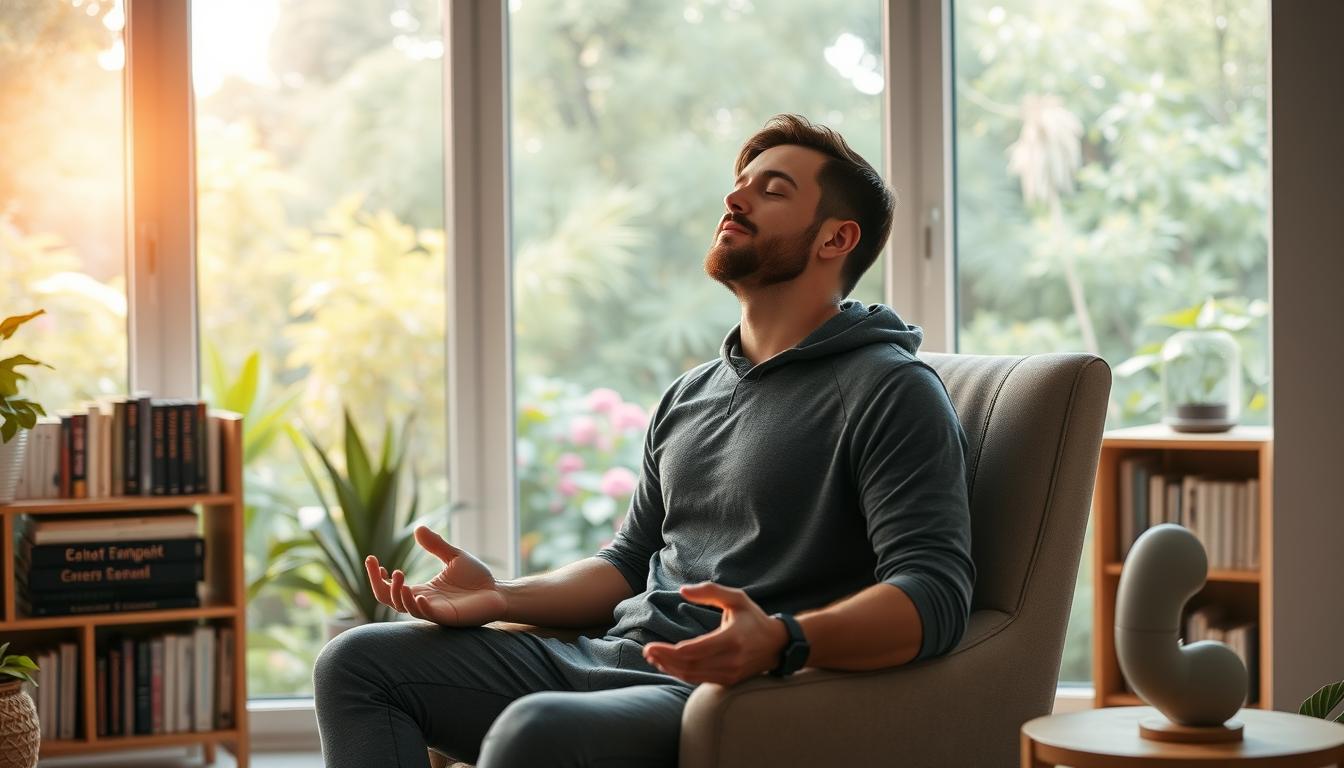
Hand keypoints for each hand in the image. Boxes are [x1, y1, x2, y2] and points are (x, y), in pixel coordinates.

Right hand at [365, 525, 507, 626]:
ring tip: (398, 576)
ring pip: (405, 608)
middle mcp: (423, 602)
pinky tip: (417, 595)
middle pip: (389, 599)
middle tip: (381, 567)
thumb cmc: (477, 579)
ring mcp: (434, 611)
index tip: (371, 559)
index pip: (390, 587)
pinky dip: (419, 606)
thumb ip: (436, 545)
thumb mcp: (454, 557)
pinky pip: (428, 614)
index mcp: (421, 590)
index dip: (376, 576)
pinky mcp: (448, 617)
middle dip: (379, 585)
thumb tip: (418, 529)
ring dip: (398, 593)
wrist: (499, 592)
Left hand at [641, 582, 788, 684]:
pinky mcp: (728, 682)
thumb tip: (682, 590)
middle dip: (665, 660)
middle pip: (689, 665)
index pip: (695, 650)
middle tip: (646, 652)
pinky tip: (669, 665)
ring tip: (653, 658)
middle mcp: (731, 660)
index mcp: (732, 639)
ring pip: (693, 676)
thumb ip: (709, 592)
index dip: (670, 651)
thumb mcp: (736, 598)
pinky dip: (681, 674)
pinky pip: (699, 680)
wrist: (777, 645)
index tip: (651, 646)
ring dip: (670, 669)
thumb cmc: (753, 618)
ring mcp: (730, 674)